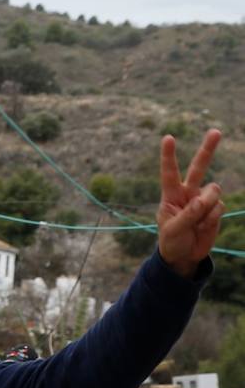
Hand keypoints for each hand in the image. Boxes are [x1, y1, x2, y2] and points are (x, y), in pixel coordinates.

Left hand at [157, 128, 224, 277]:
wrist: (184, 256)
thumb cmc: (172, 241)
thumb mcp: (173, 230)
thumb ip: (189, 213)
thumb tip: (205, 198)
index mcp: (171, 196)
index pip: (169, 172)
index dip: (169, 156)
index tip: (168, 137)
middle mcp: (188, 193)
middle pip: (199, 167)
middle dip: (208, 149)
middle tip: (216, 131)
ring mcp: (203, 200)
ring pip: (213, 191)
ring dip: (207, 206)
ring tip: (196, 223)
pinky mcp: (215, 209)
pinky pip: (218, 208)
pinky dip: (212, 219)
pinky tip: (203, 227)